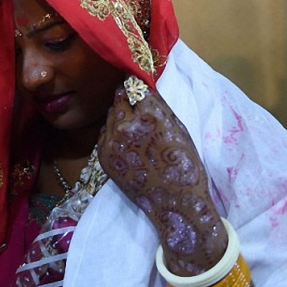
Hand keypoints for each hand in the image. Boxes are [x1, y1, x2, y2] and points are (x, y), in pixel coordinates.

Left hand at [97, 83, 227, 276]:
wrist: (173, 203)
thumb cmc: (184, 164)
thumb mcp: (179, 128)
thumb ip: (158, 106)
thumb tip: (142, 88)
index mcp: (150, 115)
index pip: (135, 88)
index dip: (136, 85)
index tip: (136, 83)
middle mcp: (126, 125)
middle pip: (119, 99)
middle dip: (126, 98)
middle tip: (134, 101)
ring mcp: (111, 141)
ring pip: (110, 116)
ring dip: (119, 115)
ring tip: (133, 124)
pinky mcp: (102, 155)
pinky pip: (104, 133)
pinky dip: (112, 132)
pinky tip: (126, 139)